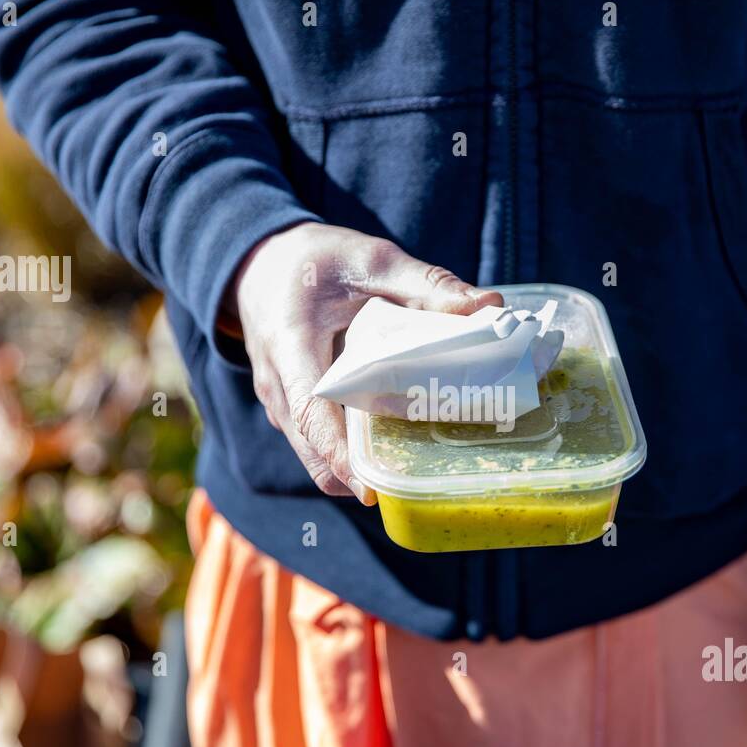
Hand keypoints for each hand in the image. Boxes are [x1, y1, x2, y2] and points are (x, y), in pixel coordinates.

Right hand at [233, 222, 502, 502]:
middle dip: (357, 475)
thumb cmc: (312, 259)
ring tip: (410, 465)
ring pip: (314, 455)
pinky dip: (348, 452)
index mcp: (291, 345)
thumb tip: (489, 307)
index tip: (370, 488)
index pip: (309, 413)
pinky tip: (392, 441)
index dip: (338, 455)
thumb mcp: (369, 258)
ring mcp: (279, 403)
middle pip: (313, 451)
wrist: (258, 264)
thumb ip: (425, 284)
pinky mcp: (291, 409)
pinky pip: (317, 443)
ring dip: (354, 466)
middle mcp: (278, 385)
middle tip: (413, 483)